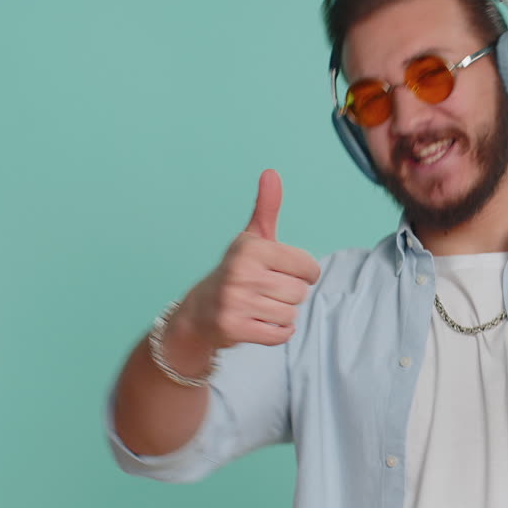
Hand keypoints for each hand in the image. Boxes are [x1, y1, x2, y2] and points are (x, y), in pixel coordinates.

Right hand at [174, 169, 320, 349]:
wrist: (199, 312)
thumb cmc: (237, 270)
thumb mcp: (252, 238)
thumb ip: (267, 207)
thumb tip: (272, 172)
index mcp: (252, 248)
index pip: (308, 267)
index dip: (303, 273)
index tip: (283, 272)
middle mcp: (242, 273)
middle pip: (300, 293)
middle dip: (289, 295)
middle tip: (265, 291)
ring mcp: (236, 302)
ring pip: (290, 314)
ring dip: (281, 315)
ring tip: (260, 306)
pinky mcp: (234, 328)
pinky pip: (280, 335)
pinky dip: (277, 333)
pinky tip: (259, 323)